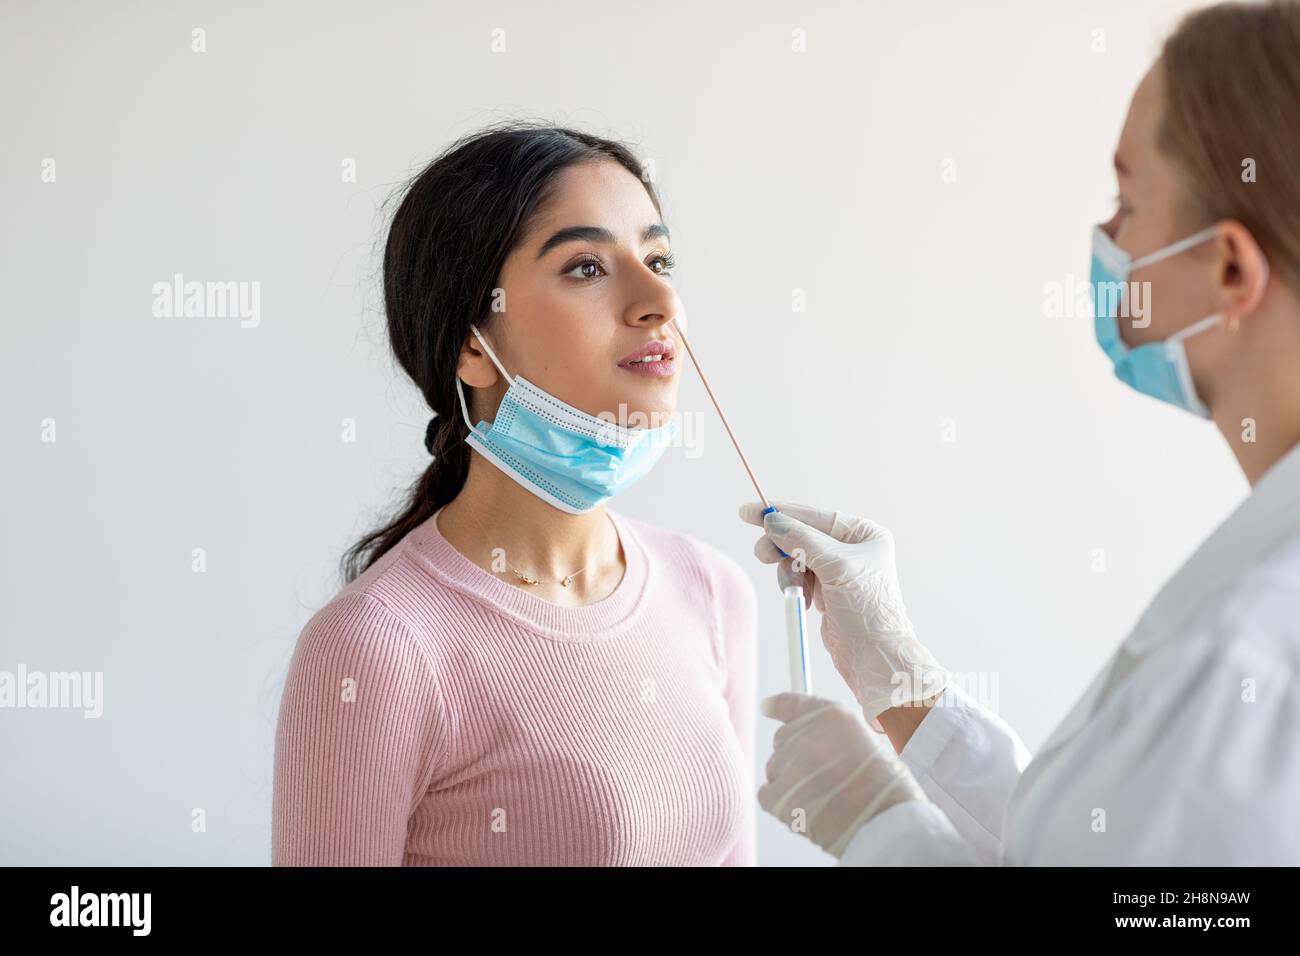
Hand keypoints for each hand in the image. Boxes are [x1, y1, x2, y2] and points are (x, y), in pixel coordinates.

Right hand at [739, 500, 949, 725]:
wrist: (873, 655)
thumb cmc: (866, 608)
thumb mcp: (835, 567)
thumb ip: (801, 540)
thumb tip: (772, 520)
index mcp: (864, 534)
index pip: (815, 516)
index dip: (782, 513)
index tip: (750, 511)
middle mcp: (851, 548)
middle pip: (801, 535)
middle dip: (782, 547)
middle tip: (763, 555)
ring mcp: (837, 570)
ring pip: (795, 557)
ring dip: (788, 572)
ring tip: (795, 589)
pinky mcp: (826, 590)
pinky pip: (797, 577)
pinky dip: (794, 585)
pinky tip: (804, 599)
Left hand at [758, 692, 927, 858]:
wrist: (883, 820)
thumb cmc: (882, 785)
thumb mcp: (863, 739)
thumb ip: (830, 730)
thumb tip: (797, 731)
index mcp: (831, 716)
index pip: (791, 703)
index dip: (777, 705)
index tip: (767, 706)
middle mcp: (805, 734)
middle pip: (783, 739)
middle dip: (796, 755)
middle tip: (822, 775)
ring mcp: (789, 763)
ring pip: (775, 768)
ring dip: (791, 780)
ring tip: (823, 795)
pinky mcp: (779, 794)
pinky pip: (766, 794)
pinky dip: (781, 802)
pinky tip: (806, 808)